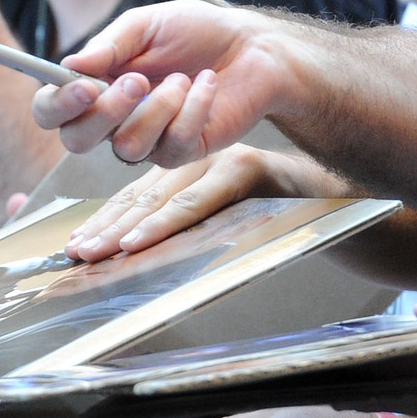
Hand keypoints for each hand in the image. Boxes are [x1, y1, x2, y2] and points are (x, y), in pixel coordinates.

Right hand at [31, 1, 299, 166]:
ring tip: (183, 77)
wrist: (251, 47)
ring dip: (157, 107)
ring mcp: (146, 140)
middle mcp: (112, 119)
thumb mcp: (146, 25)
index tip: (83, 86)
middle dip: (104, 112)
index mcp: (93, 86)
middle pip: (76, 141)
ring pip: (127, 146)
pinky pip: (172, 146)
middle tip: (136, 81)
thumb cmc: (194, 33)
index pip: (51, 110)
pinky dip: (192, 109)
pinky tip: (207, 84)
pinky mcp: (181, 153)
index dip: (57, 105)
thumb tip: (68, 65)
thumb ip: (108, 45)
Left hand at [64, 145, 348, 260]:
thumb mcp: (230, 218)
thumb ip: (190, 225)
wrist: (342, 201)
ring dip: (124, 228)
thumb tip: (136, 255)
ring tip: (96, 250)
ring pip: (162, 197)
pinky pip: (197, 201)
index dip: (103, 221)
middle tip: (74, 254)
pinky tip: (140, 239)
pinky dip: (165, 223)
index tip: (74, 247)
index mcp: (189, 172)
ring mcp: (220, 162)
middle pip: (140, 196)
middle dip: (104, 228)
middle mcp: (198, 162)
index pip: (136, 197)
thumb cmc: (284, 214)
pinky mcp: (244, 170)